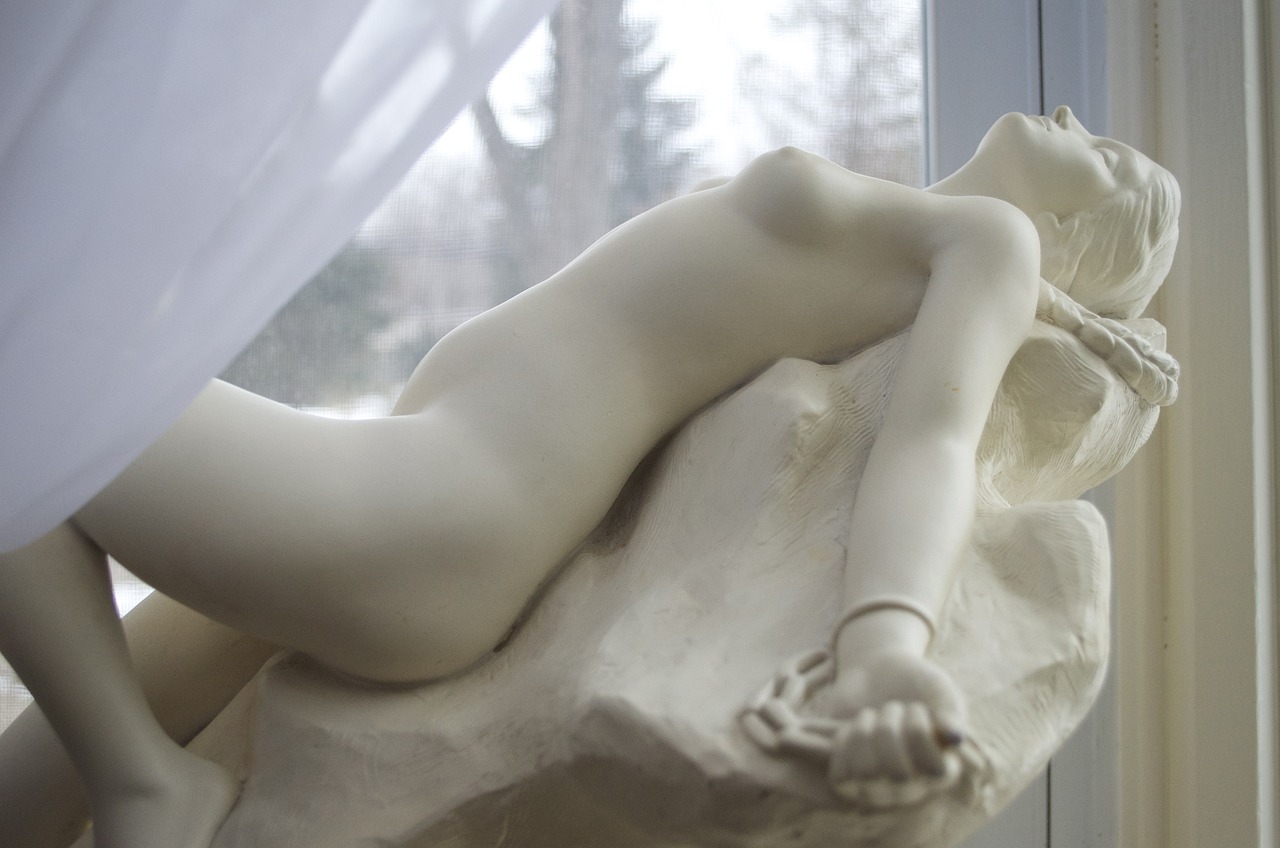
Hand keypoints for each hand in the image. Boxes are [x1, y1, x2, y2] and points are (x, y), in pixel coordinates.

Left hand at [823, 648, 965, 807]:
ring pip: (866, 773)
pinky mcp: (849, 777)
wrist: (877, 671)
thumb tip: (955, 737)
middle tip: (891, 707)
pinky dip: (844, 741)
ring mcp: (878, 784)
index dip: (919, 731)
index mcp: (942, 768)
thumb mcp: (938, 688)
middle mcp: (912, 785)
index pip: (933, 769)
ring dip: (865, 731)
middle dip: (889, 728)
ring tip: (872, 715)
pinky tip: (852, 726)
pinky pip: (842, 773)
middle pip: (897, 773)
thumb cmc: (916, 682)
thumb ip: (950, 709)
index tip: (916, 707)